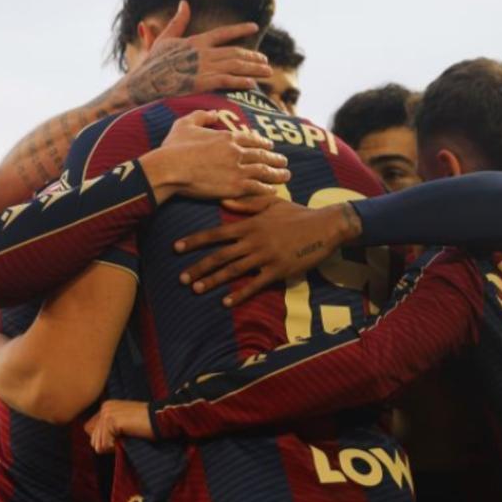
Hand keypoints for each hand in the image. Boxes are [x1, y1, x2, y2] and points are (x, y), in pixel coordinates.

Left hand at [85, 400, 153, 453]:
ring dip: (112, 446)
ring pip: (97, 443)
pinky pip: (104, 445)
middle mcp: (105, 407)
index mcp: (107, 406)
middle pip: (93, 439)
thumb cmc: (146, 424)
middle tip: (124, 438)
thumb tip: (96, 445)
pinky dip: (114, 447)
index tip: (120, 436)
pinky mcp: (112, 421)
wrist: (161, 419)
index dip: (105, 439)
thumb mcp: (125, 423)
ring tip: (126, 437)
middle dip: (107, 444)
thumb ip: (109, 428)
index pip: (90, 430)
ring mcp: (107, 413)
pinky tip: (126, 438)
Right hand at [127, 1, 272, 104]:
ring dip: (253, 68)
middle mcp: (203, 53)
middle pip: (235, 52)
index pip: (223, 32)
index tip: (254, 27)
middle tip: (265, 61)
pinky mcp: (201, 84)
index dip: (240, 29)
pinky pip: (227, 81)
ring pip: (235, 66)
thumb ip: (178, 21)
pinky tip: (252, 84)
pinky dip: (240, 81)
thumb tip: (184, 2)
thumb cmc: (152, 64)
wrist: (142, 84)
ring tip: (267, 72)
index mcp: (196, 41)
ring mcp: (203, 68)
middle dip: (253, 56)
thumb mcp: (165, 38)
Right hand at [142, 110, 290, 202]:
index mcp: (227, 136)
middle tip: (284, 161)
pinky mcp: (235, 186)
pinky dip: (267, 189)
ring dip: (277, 173)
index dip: (262, 143)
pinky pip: (257, 187)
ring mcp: (238, 169)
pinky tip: (273, 190)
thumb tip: (213, 113)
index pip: (251, 139)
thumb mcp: (185, 124)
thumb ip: (201, 116)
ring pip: (264, 171)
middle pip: (262, 155)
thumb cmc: (174, 147)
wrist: (171, 169)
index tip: (270, 146)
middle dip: (275, 158)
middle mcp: (237, 152)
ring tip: (286, 175)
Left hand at [174, 198, 361, 306]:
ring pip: (234, 270)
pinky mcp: (278, 270)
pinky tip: (226, 302)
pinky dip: (240, 293)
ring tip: (196, 289)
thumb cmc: (298, 214)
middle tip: (181, 278)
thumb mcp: (271, 203)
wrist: (325, 226)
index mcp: (250, 225)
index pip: (216, 234)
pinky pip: (256, 284)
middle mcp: (253, 241)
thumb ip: (246, 204)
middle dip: (198, 267)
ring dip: (213, 281)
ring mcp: (265, 256)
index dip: (195, 241)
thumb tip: (223, 200)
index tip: (176, 247)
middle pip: (220, 255)